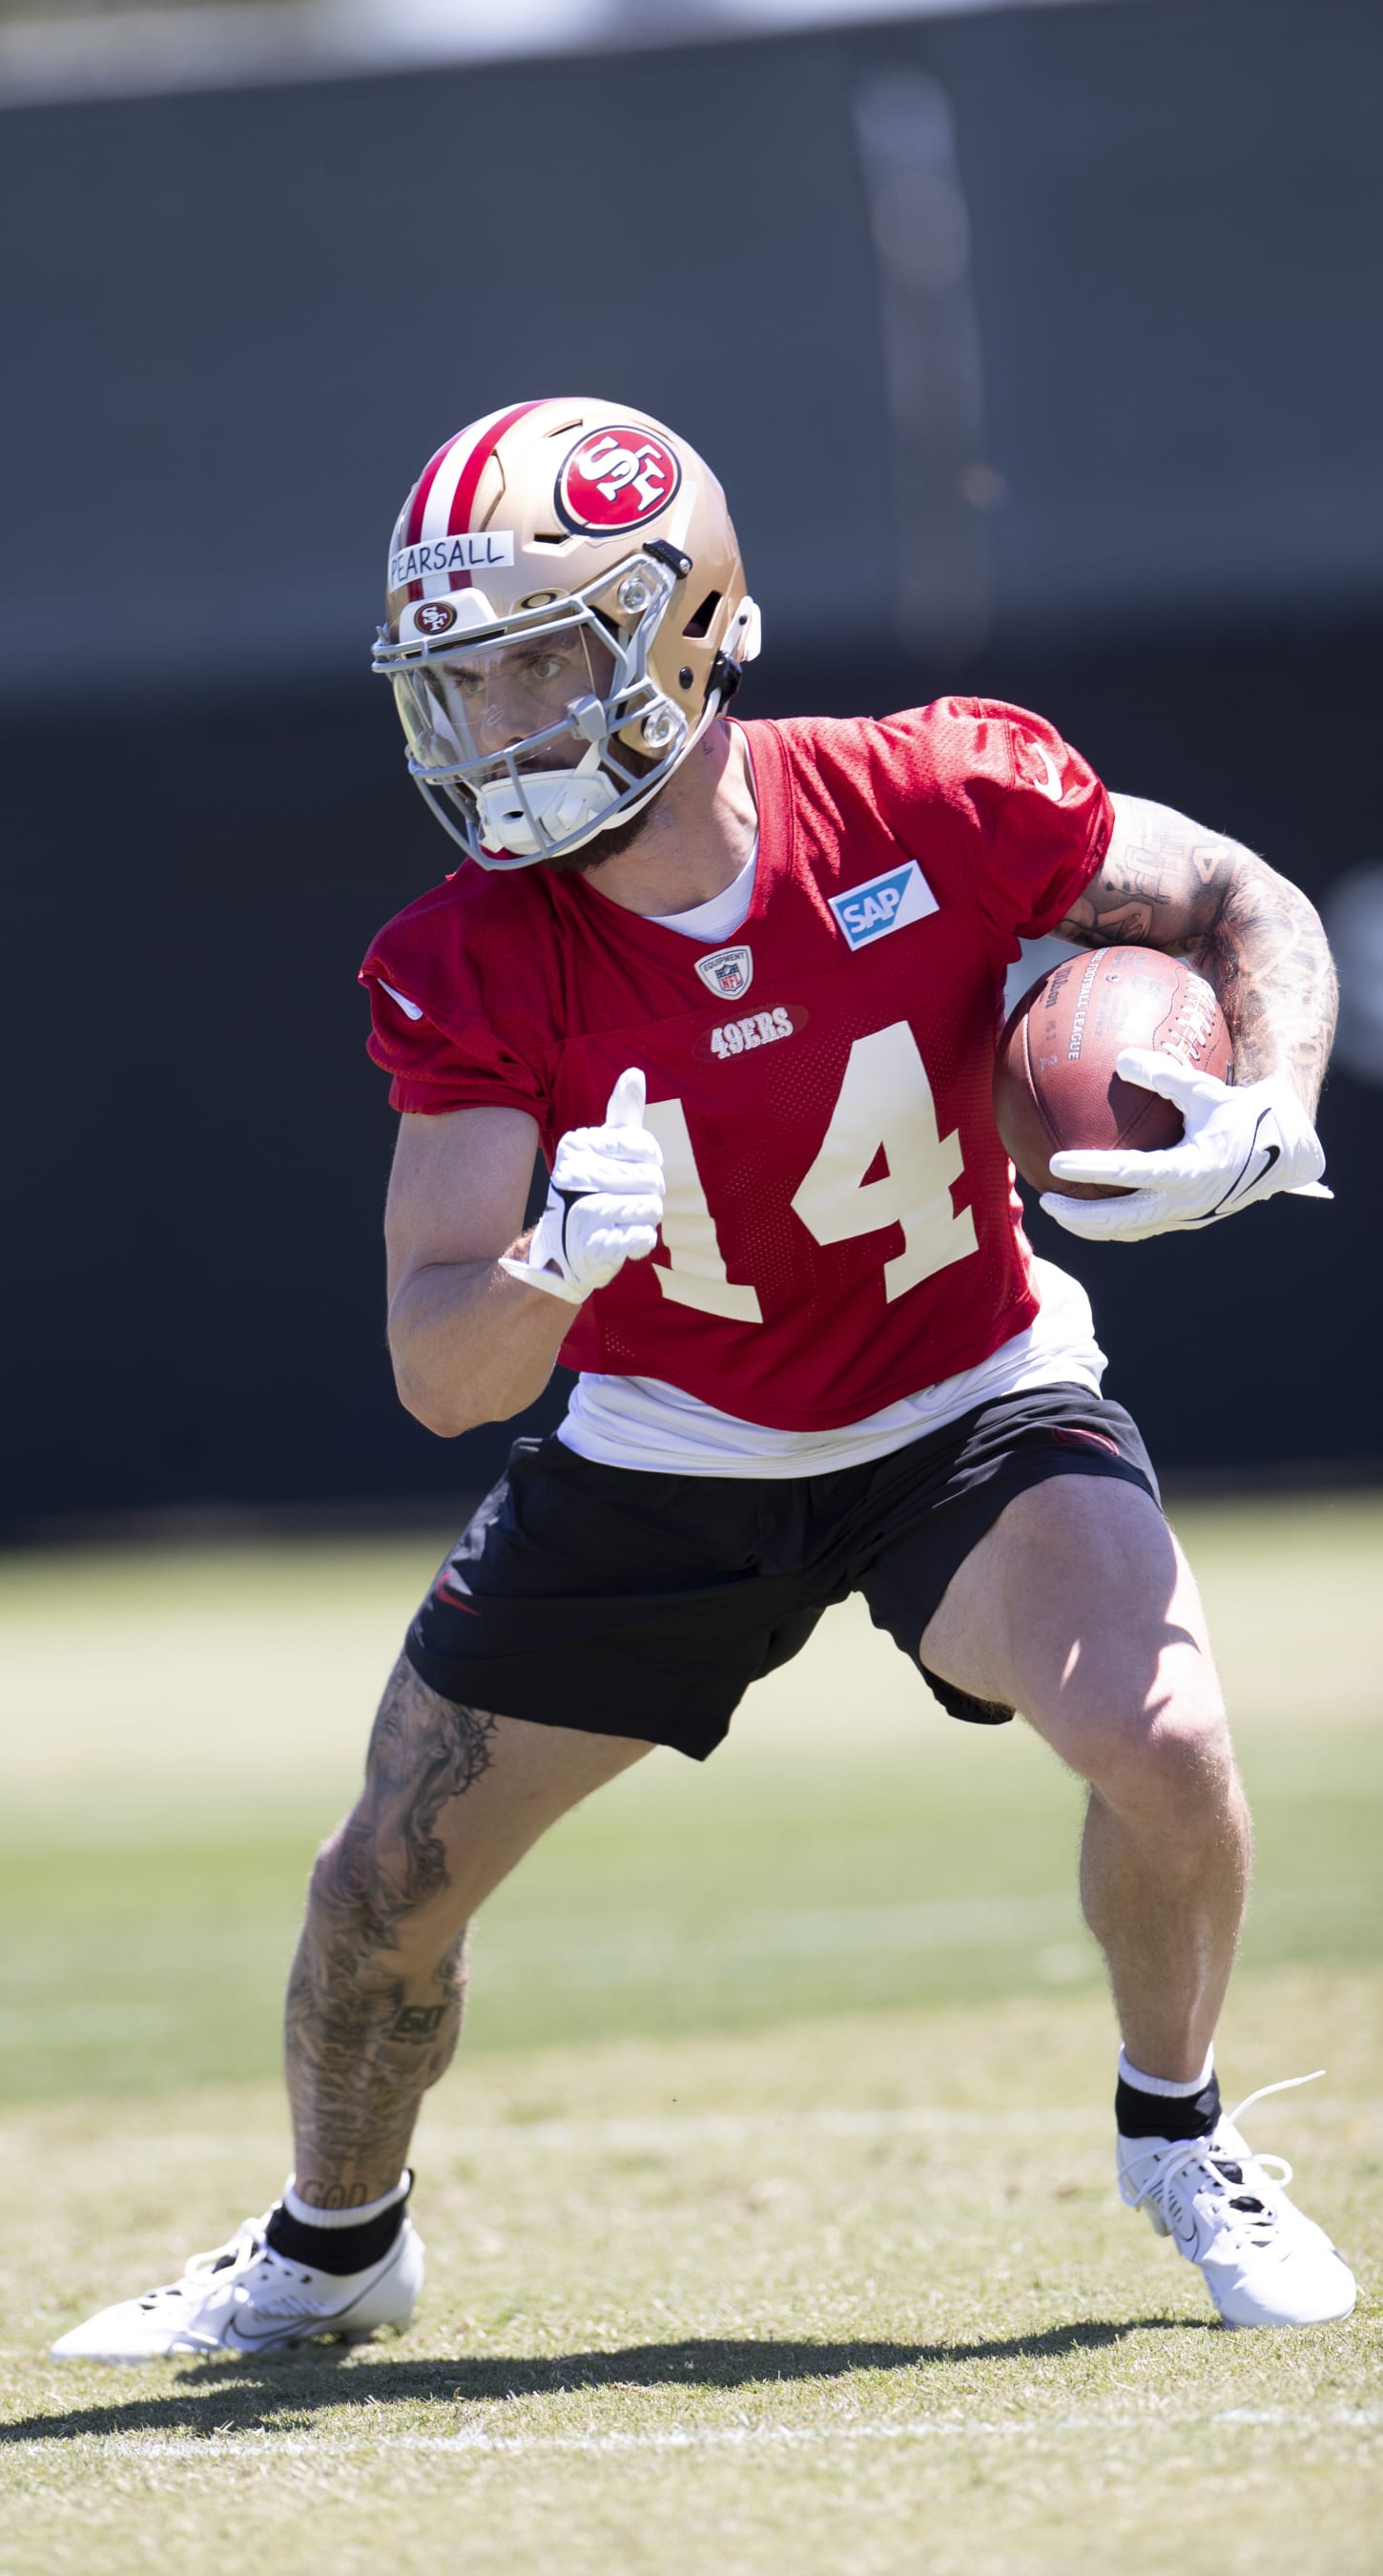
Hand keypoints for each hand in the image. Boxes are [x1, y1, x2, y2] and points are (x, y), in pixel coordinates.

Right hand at [498, 1068, 663, 1303]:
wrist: (564, 1246)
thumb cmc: (593, 1189)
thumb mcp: (605, 1147)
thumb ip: (622, 1114)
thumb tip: (634, 1074)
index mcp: (577, 1144)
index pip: (646, 1146)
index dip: (650, 1162)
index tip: (632, 1170)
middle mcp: (574, 1174)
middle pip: (652, 1178)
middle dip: (649, 1193)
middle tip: (626, 1200)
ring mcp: (581, 1211)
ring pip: (651, 1207)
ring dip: (646, 1218)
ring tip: (624, 1220)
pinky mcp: (592, 1247)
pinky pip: (642, 1237)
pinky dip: (642, 1241)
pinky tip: (627, 1239)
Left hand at [1040, 1051, 1329, 1244]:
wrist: (1287, 1151)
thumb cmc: (1246, 1115)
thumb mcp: (1207, 1091)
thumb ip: (1165, 1076)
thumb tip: (1121, 1059)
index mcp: (1191, 1171)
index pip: (1130, 1174)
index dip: (1091, 1171)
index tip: (1056, 1164)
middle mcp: (1186, 1202)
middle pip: (1121, 1221)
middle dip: (1080, 1217)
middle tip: (1046, 1200)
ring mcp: (1187, 1216)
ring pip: (1129, 1229)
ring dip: (1093, 1224)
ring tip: (1060, 1209)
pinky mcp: (1187, 1218)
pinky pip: (1142, 1224)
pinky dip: (1114, 1220)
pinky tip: (1092, 1203)